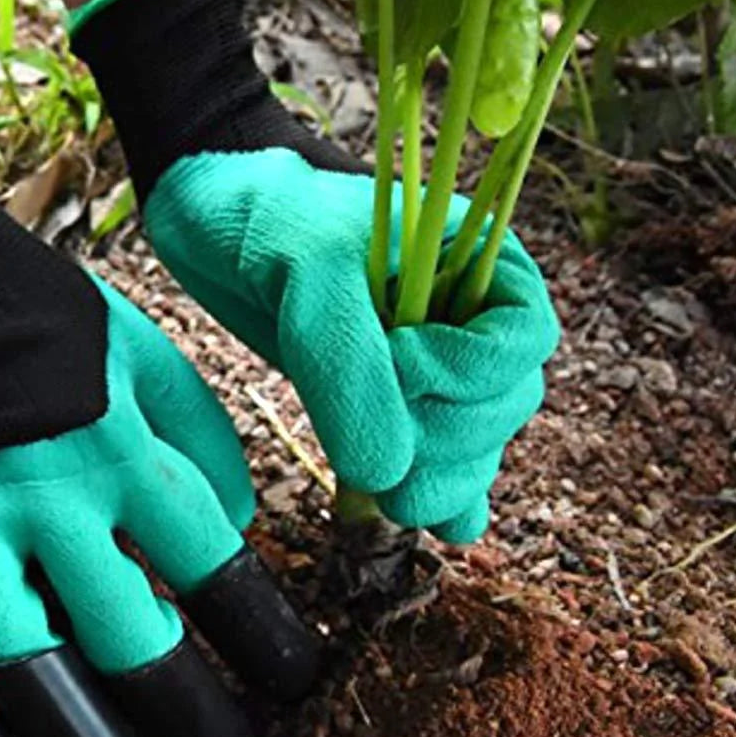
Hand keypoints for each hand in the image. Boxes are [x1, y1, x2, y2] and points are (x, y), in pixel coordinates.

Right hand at [0, 111, 318, 736]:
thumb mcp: (162, 366)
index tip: (298, 683)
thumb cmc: (70, 330)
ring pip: (21, 658)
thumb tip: (231, 536)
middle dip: (194, 713)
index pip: (214, 566)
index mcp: (129, 453)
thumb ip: (208, 450)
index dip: (265, 636)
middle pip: (127, 635)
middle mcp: (52, 498)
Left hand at [144, 157, 557, 541]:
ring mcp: (432, 363)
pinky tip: (429, 520)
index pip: (519, 340)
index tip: (396, 358)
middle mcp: (467, 316)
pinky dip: (438, 493)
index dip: (469, 369)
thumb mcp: (310, 274)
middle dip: (450, 441)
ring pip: (475, 443)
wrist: (215, 216)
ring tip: (398, 503)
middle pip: (502, 405)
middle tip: (381, 449)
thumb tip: (388, 476)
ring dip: (443, 481)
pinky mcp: (392, 401)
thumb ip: (351, 366)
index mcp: (477, 260)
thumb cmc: (268, 216)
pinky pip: (441, 460)